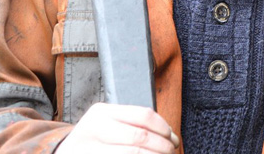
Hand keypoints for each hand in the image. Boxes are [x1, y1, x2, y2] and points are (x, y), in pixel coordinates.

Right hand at [57, 102, 180, 152]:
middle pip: (140, 137)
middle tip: (171, 152)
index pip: (143, 116)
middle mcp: (93, 129)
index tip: (173, 139)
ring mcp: (89, 150)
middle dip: (162, 147)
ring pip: (133, 153)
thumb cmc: (93, 141)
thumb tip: (172, 137)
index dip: (164, 128)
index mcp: (101, 113)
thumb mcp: (107, 125)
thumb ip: (135, 126)